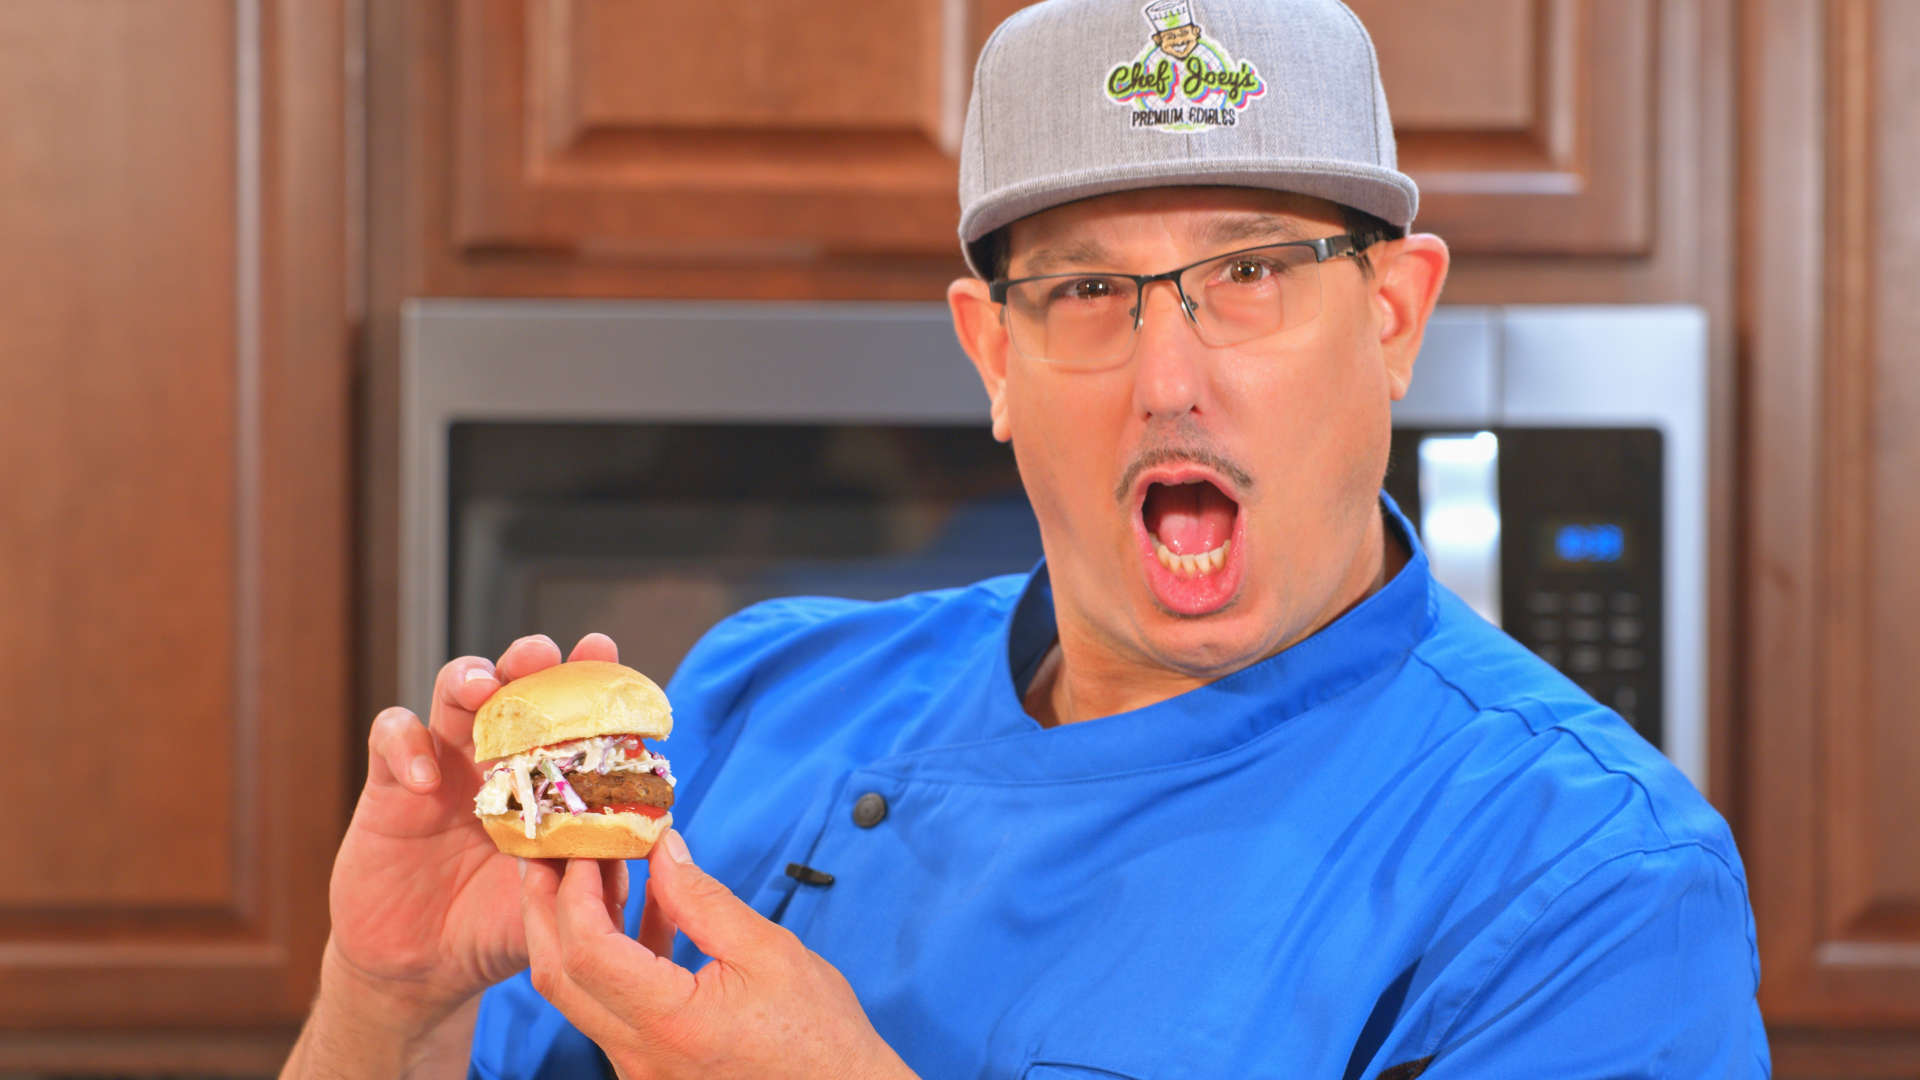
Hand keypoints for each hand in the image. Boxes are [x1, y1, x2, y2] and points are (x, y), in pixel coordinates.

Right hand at [323, 632, 619, 1027]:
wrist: (423, 970)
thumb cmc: (496, 928)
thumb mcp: (555, 902)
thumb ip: (590, 871)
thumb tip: (641, 840)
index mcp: (544, 777)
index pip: (568, 714)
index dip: (584, 678)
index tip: (601, 651)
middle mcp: (497, 758)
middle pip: (512, 683)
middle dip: (527, 660)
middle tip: (541, 656)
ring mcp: (444, 765)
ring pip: (452, 692)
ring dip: (469, 678)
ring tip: (483, 690)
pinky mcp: (391, 786)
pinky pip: (393, 737)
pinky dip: (407, 745)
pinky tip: (427, 778)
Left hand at [520, 831, 918, 1079]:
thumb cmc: (819, 1033)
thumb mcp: (769, 951)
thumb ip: (704, 899)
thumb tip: (661, 849)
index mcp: (671, 1024)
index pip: (588, 952)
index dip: (577, 892)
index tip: (589, 846)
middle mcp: (640, 1057)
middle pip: (558, 976)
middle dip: (545, 907)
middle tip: (549, 852)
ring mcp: (640, 1068)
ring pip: (577, 994)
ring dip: (575, 928)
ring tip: (593, 869)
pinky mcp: (650, 1066)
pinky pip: (610, 1007)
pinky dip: (611, 955)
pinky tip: (642, 909)